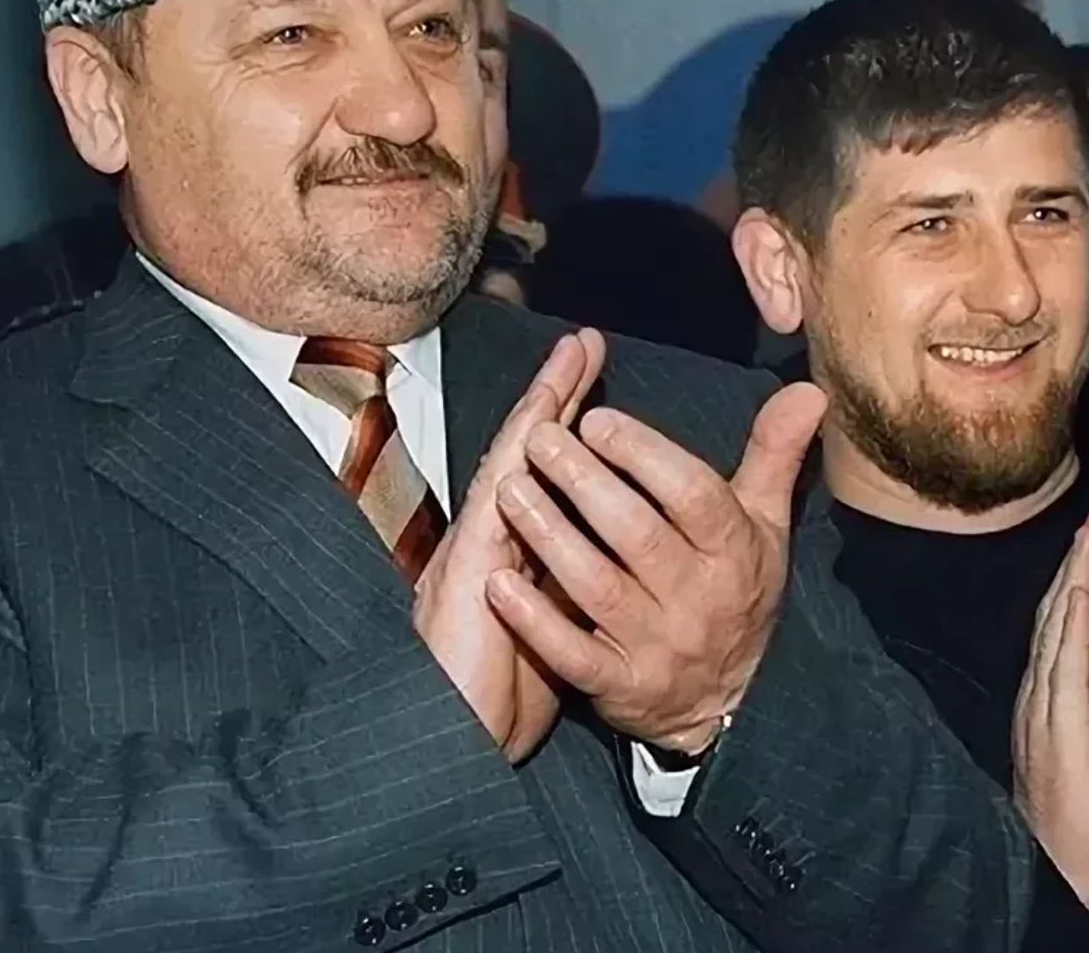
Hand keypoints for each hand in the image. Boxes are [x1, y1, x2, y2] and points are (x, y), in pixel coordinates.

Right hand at [413, 330, 605, 762]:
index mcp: (522, 550)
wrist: (457, 746)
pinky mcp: (468, 585)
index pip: (551, 473)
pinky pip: (491, 523)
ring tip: (563, 366)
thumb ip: (586, 578)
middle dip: (557, 398)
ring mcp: (476, 557)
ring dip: (535, 418)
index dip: (573, 421)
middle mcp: (495, 543)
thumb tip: (632, 543)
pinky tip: (526, 440)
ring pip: (508, 472)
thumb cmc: (504, 693)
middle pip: (528, 458)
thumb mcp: (562, 626)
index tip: (598, 371)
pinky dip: (507, 481)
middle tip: (584, 342)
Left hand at [485, 383, 826, 754]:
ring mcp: (659, 647)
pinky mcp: (622, 686)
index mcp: (735, 552)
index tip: (597, 419)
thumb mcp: (764, 524)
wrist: (724, 703)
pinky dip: (535, 621)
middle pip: (639, 536)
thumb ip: (774, 454)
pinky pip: (574, 655)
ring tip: (509, 489)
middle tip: (541, 439)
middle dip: (586, 484)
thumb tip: (808, 392)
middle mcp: (700, 600)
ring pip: (600, 589)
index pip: (694, 496)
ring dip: (552, 537)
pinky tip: (497, 581)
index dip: (645, 456)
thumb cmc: (736, 592)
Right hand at [1012, 509, 1088, 909]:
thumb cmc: (1087, 824)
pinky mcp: (1059, 735)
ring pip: (1057, 632)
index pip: (1066, 630)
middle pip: (1056, 618)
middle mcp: (1040, 700)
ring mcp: (1044, 714)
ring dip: (1074, 579)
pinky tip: (1079, 594)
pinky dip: (1070, 626)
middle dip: (1076, 565)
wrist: (1059, 875)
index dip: (1079, 582)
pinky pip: (1065, 669)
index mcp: (1053, 703)